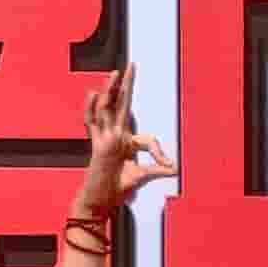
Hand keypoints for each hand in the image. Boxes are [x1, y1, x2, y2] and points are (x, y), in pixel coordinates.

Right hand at [75, 67, 177, 220]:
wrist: (100, 201)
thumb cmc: (117, 189)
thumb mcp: (142, 177)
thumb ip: (156, 169)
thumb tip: (176, 169)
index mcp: (127, 142)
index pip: (145, 135)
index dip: (159, 149)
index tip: (168, 164)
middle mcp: (115, 135)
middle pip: (120, 105)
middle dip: (126, 86)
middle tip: (131, 66)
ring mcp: (105, 139)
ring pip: (106, 108)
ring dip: (110, 91)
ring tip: (115, 73)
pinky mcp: (96, 146)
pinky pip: (92, 124)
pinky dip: (91, 109)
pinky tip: (93, 94)